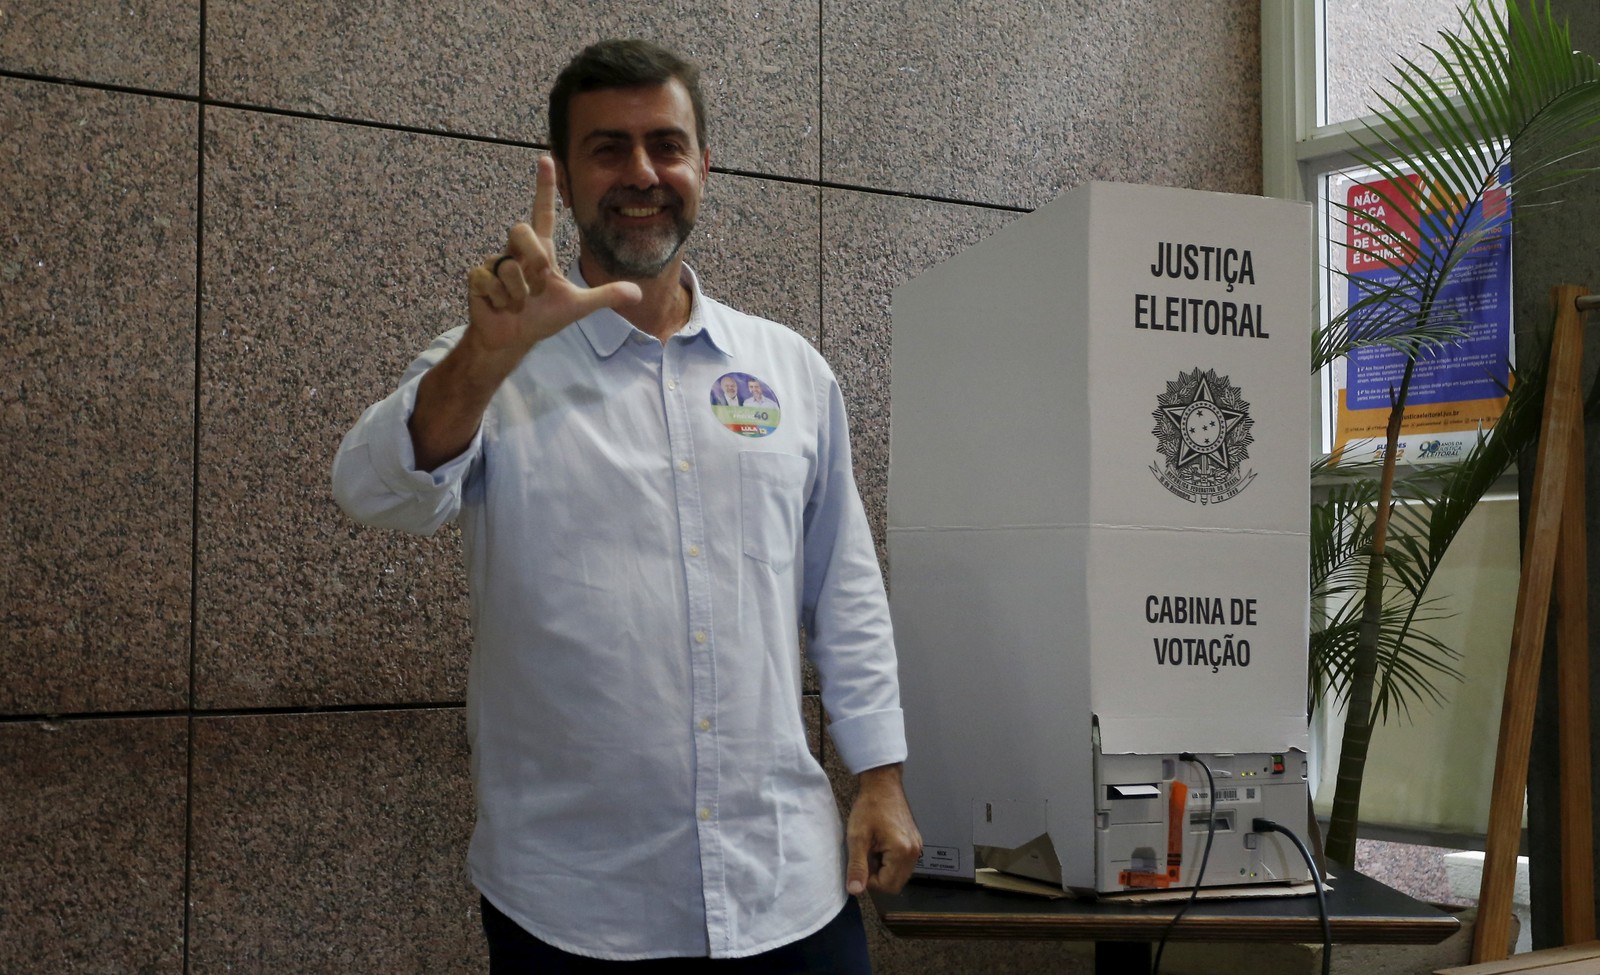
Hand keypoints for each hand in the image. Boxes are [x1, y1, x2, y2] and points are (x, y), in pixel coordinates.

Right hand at [410, 156, 640, 469]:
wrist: (512, 338)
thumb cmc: (541, 318)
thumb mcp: (577, 306)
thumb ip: (605, 296)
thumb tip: (637, 293)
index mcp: (540, 250)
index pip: (543, 212)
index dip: (544, 187)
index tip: (546, 158)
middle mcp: (517, 251)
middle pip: (520, 230)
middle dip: (533, 260)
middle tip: (538, 284)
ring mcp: (496, 262)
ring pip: (509, 265)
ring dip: (520, 292)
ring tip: (519, 303)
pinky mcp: (479, 277)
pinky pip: (492, 281)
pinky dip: (503, 300)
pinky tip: (502, 306)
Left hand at [845, 764, 921, 895]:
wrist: (883, 784)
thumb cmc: (869, 806)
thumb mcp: (857, 837)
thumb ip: (857, 866)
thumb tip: (855, 891)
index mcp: (902, 851)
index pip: (887, 886)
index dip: (869, 881)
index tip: (860, 863)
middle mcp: (915, 852)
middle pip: (896, 884)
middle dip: (878, 877)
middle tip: (867, 857)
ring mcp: (917, 847)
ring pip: (900, 875)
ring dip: (885, 870)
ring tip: (873, 850)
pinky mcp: (916, 842)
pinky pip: (904, 863)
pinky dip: (891, 861)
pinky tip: (881, 846)